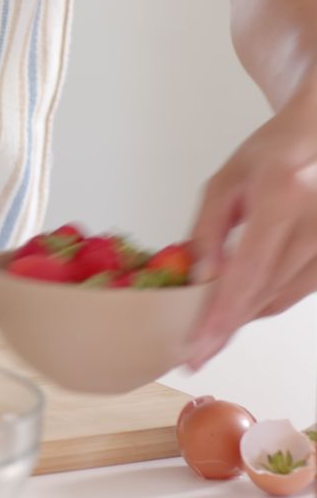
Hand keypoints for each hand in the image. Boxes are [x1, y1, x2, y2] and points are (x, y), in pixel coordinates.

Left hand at [188, 91, 316, 367]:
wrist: (316, 142)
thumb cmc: (267, 158)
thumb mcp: (223, 185)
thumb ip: (208, 232)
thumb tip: (200, 280)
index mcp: (283, 196)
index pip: (249, 268)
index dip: (222, 313)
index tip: (199, 346)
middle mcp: (315, 223)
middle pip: (265, 291)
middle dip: (225, 327)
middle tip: (193, 355)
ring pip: (280, 297)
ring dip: (242, 319)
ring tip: (207, 335)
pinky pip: (294, 292)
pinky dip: (262, 304)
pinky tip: (237, 308)